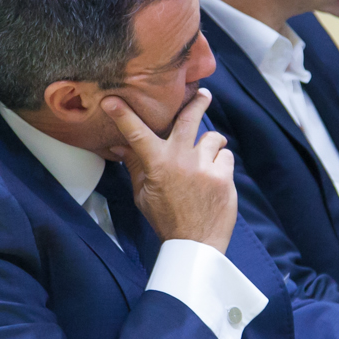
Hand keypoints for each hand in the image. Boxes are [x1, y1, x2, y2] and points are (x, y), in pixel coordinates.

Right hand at [103, 88, 236, 253]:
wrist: (195, 245)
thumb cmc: (166, 219)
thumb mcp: (144, 194)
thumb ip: (136, 166)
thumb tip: (120, 144)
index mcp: (156, 164)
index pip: (136, 133)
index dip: (122, 114)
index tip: (111, 100)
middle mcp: (180, 159)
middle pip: (189, 117)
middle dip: (197, 101)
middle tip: (203, 93)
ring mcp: (204, 167)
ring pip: (213, 138)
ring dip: (211, 146)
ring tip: (207, 159)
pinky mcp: (223, 176)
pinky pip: (226, 157)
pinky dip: (221, 164)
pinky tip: (215, 177)